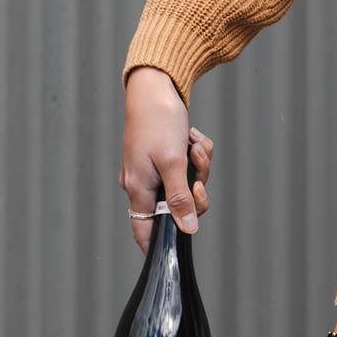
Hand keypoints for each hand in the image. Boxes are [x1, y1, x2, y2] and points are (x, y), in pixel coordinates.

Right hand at [121, 67, 213, 253]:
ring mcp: (153, 170)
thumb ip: (180, 199)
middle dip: (195, 191)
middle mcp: (142, 184)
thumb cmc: (158, 120)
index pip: (144, 231)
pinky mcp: (164, 157)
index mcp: (138, 189)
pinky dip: (194, 154)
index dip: (159, 245)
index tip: (175, 252)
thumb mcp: (173, 162)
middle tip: (197, 171)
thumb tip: (188, 230)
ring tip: (194, 147)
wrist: (155, 83)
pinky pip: (186, 167)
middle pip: (175, 208)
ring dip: (198, 168)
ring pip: (185, 185)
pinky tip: (191, 137)